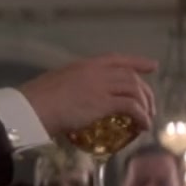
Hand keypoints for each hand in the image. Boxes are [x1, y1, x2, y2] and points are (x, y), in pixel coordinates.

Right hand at [19, 54, 157, 138]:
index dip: (138, 62)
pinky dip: (141, 116)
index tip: (152, 66)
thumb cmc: (38, 100)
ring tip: (147, 120)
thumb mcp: (59, 83)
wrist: (32, 108)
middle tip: (150, 106)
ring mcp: (100, 86)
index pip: (118, 59)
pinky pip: (131, 107)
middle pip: (131, 76)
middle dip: (146, 91)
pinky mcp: (102, 103)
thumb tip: (79, 99)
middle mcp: (97, 71)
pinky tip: (142, 126)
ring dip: (146, 105)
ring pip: (135, 89)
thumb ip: (74, 87)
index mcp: (86, 64)